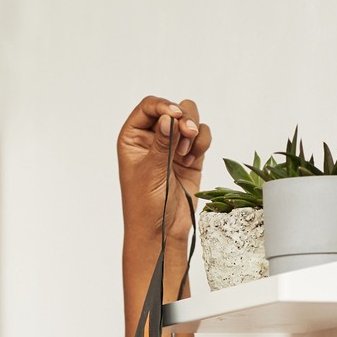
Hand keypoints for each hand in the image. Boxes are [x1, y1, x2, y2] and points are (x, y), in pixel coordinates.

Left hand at [118, 96, 211, 243]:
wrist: (162, 230)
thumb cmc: (145, 204)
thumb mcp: (151, 171)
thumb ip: (162, 143)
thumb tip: (168, 117)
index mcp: (133, 137)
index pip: (149, 107)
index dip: (163, 105)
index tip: (175, 115)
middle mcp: (153, 138)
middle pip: (173, 108)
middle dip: (183, 118)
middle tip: (187, 133)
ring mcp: (173, 146)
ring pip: (190, 119)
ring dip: (193, 130)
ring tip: (187, 152)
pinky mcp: (191, 156)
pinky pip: (202, 137)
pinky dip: (202, 142)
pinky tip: (193, 158)